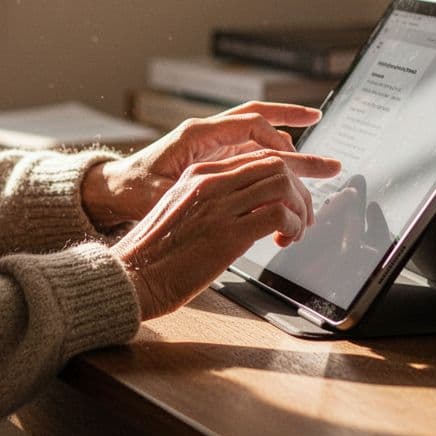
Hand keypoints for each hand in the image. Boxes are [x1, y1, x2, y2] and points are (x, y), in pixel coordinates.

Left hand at [81, 101, 327, 229]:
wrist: (115, 189)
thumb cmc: (132, 189)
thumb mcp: (156, 193)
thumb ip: (185, 190)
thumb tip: (213, 193)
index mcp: (197, 134)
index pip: (248, 124)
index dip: (273, 138)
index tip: (291, 158)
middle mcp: (209, 133)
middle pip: (261, 121)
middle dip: (295, 123)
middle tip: (323, 134)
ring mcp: (214, 144)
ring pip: (260, 135)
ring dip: (290, 141)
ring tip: (322, 154)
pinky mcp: (215, 158)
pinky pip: (252, 151)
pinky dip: (274, 156)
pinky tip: (293, 167)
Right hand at [110, 149, 341, 319]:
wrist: (132, 277)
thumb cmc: (155, 255)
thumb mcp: (181, 212)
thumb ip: (212, 202)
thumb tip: (248, 211)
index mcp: (199, 175)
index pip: (257, 157)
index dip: (286, 173)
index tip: (297, 193)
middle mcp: (210, 182)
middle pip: (275, 165)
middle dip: (299, 190)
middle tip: (303, 216)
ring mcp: (219, 206)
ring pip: (282, 184)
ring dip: (299, 208)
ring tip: (295, 231)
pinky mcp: (227, 234)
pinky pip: (279, 214)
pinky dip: (292, 226)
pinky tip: (284, 241)